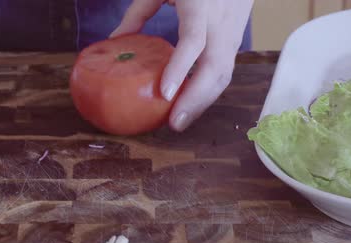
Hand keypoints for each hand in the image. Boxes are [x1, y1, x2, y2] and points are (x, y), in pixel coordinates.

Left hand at [111, 0, 253, 131]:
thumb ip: (138, 12)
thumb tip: (115, 40)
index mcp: (200, 5)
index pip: (193, 40)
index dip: (180, 68)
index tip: (164, 93)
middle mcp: (221, 22)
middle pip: (214, 67)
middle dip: (195, 99)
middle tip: (173, 123)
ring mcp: (232, 34)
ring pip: (224, 75)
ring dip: (202, 102)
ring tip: (179, 122)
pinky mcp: (235, 43)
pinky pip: (224, 73)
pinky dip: (208, 93)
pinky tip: (190, 107)